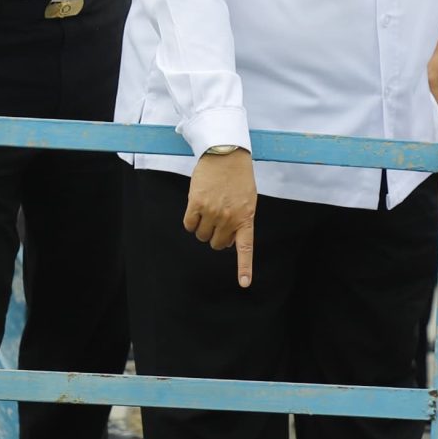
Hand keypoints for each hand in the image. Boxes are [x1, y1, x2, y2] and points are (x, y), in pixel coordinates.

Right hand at [184, 149, 257, 286]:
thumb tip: (226, 241)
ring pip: (201, 235)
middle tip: (218, 221)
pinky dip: (191, 222)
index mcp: (245, 218)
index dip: (244, 268)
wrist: (226, 154)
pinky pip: (189, 225)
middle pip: (216, 243)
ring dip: (202, 228)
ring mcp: (212, 212)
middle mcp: (229, 218)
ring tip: (208, 211)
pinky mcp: (196, 204)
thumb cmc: (238, 178)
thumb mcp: (248, 200)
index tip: (244, 284)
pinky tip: (196, 210)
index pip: (245, 249)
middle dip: (216, 237)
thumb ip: (240, 220)